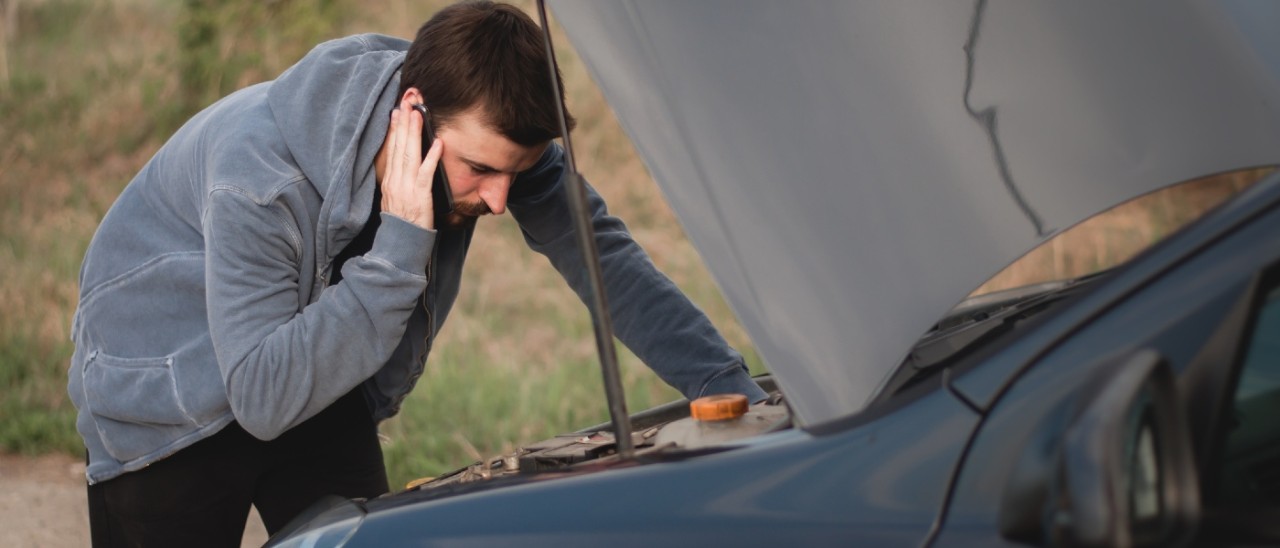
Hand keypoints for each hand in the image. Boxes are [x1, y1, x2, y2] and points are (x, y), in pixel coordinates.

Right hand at [381, 99, 442, 229]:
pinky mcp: (419, 195)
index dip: (394, 129)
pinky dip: (432, 157)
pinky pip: (426, 173)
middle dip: (403, 123)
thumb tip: (403, 163)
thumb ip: (399, 180)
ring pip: (409, 154)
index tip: (397, 111)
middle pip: (398, 146)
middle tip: (408, 103)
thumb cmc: (402, 221)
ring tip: (418, 115)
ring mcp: (406, 187)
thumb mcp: (394, 197)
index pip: (391, 149)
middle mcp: (395, 180)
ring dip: (414, 133)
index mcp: (389, 180)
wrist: (400, 243)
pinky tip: (437, 143)